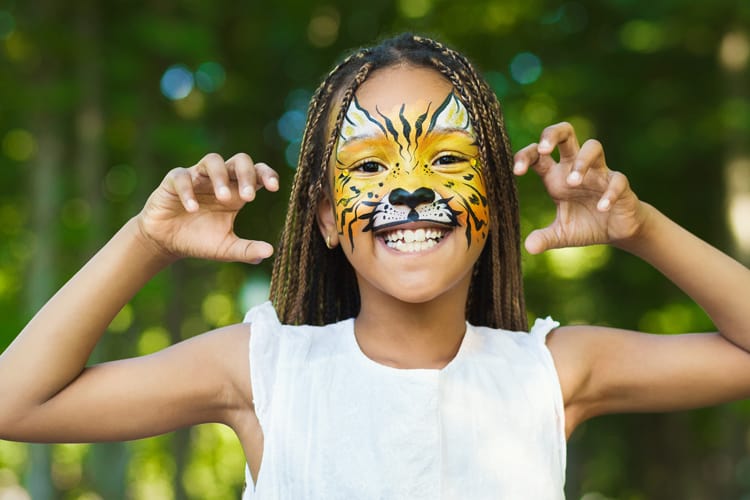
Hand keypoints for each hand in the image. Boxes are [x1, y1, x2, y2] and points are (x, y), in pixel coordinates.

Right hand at [136, 153, 278, 262]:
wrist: (166, 242)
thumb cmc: (199, 240)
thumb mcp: (226, 248)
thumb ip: (247, 250)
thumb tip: (270, 252)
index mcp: (237, 192)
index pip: (257, 173)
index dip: (267, 175)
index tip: (274, 187)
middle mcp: (220, 180)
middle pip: (240, 160)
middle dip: (247, 175)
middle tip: (248, 198)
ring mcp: (197, 177)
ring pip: (213, 160)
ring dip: (220, 177)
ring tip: (224, 198)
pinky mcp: (173, 181)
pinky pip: (182, 177)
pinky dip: (188, 190)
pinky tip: (193, 208)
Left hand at [513, 122, 646, 253]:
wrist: (617, 232)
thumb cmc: (585, 225)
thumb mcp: (561, 235)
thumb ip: (545, 238)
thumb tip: (529, 248)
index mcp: (556, 176)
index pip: (537, 156)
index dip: (525, 157)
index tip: (517, 172)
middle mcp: (575, 169)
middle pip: (565, 133)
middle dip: (552, 134)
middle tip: (543, 149)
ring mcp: (599, 173)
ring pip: (593, 147)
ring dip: (582, 162)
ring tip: (573, 182)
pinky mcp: (619, 184)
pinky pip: (617, 180)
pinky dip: (609, 193)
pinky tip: (602, 208)